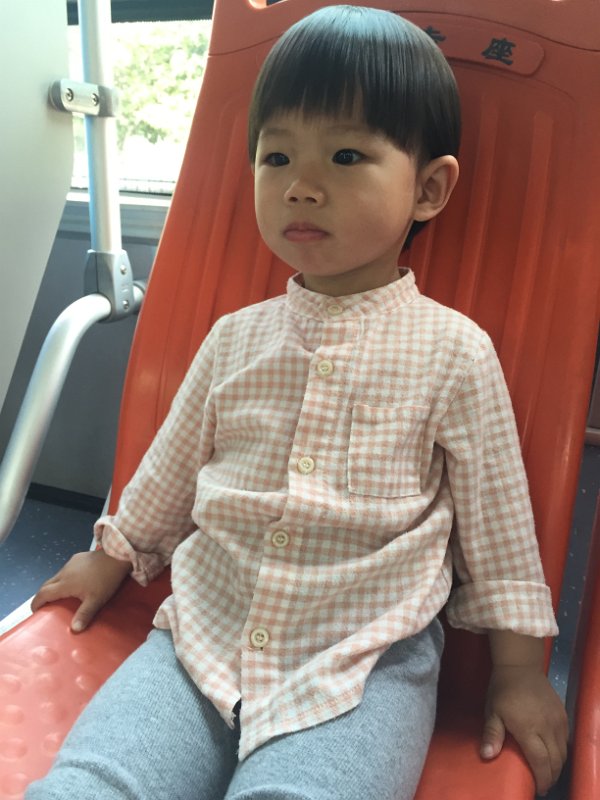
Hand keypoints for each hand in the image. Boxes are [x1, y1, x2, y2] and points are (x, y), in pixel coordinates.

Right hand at [31, 549, 131, 631]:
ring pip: (57, 576)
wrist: (116, 556)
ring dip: (55, 586)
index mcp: (64, 584)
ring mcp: (71, 563)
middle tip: (47, 606)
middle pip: (47, 584)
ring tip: (61, 596)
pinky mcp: (78, 557)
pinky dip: (65, 578)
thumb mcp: (96, 600)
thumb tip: (74, 630)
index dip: (36, 603)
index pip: (43, 594)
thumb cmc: (106, 580)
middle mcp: (64, 572)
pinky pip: (66, 569)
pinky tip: (76, 582)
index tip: (35, 611)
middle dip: (43, 595)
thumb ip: (84, 614)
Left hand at [481, 664, 567, 795]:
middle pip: (556, 761)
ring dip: (557, 765)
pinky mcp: (562, 714)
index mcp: (528, 728)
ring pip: (563, 752)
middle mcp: (547, 727)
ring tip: (547, 772)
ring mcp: (557, 720)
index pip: (541, 761)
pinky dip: (561, 751)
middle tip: (542, 783)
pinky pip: (566, 739)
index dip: (542, 778)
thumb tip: (486, 755)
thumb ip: (491, 734)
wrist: (520, 665)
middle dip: (551, 776)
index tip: (538, 788)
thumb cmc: (502, 689)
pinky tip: (553, 754)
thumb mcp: (492, 711)